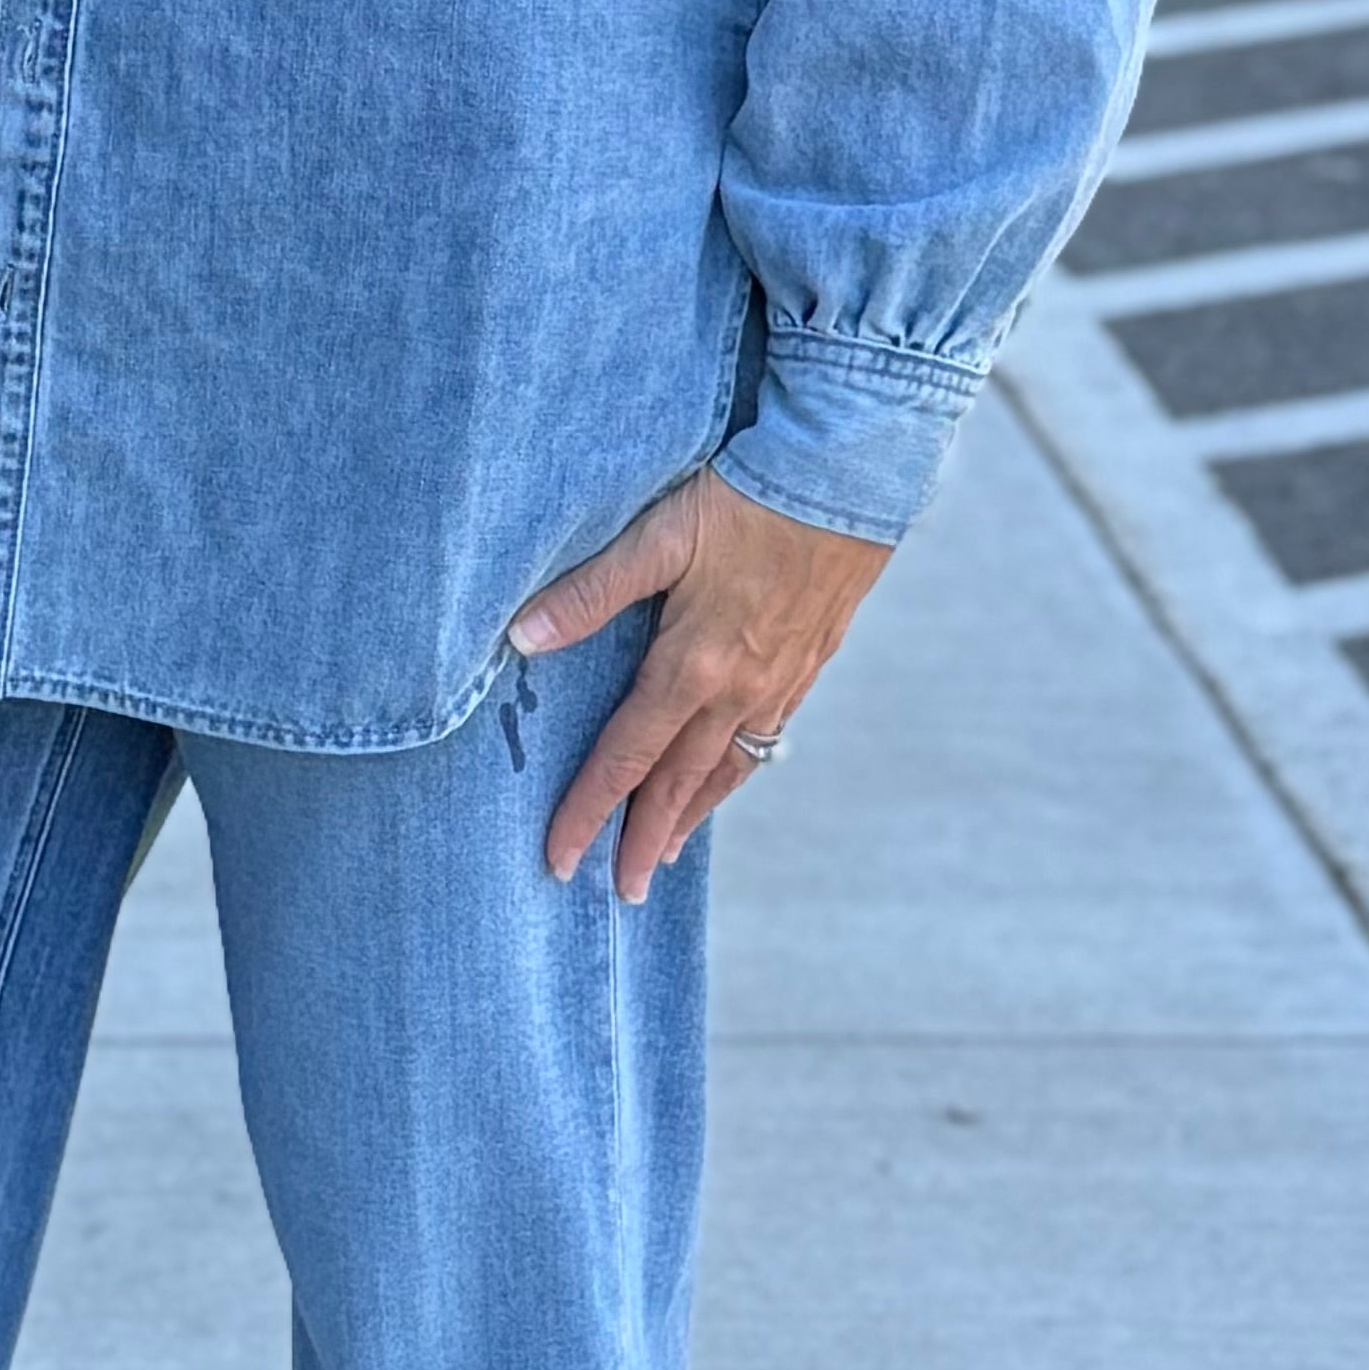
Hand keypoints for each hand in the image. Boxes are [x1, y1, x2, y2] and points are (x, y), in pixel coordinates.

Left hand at [513, 471, 890, 902]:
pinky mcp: (808, 664)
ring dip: (690, 817)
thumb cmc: (746, 499)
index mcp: (692, 664)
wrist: (847, 477)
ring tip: (663, 856)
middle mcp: (737, 688)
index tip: (561, 859)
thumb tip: (521, 637)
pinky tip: (727, 778)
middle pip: (678, 783)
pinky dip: (735, 774)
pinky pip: (764, 740)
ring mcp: (778, 682)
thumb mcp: (659, 535)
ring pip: (726, 770)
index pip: (626, 757)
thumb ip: (590, 592)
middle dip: (642, 840)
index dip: (589, 810)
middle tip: (617, 892)